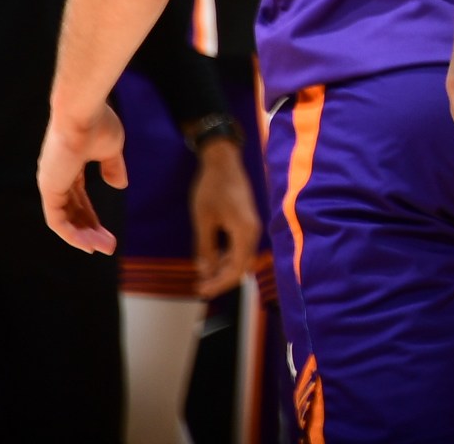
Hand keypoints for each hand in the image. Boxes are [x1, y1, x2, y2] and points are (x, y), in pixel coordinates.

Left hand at [38, 101, 126, 253]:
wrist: (83, 112)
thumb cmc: (98, 124)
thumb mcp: (112, 149)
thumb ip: (113, 167)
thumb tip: (120, 185)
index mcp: (70, 166)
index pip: (79, 198)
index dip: (92, 216)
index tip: (107, 232)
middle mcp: (57, 177)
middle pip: (73, 212)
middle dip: (90, 230)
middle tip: (109, 246)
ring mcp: (51, 183)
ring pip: (64, 220)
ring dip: (83, 236)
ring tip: (103, 248)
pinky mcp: (50, 189)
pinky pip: (57, 220)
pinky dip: (71, 234)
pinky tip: (88, 245)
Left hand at [187, 137, 262, 296]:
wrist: (224, 162)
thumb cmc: (212, 189)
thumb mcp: (203, 220)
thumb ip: (206, 247)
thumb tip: (205, 271)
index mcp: (245, 232)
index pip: (236, 269)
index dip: (220, 283)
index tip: (201, 290)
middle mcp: (253, 232)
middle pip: (242, 265)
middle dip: (222, 278)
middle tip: (200, 287)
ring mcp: (251, 226)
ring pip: (241, 256)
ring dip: (224, 268)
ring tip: (203, 275)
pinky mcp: (246, 221)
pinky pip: (240, 246)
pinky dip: (227, 256)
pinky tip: (212, 258)